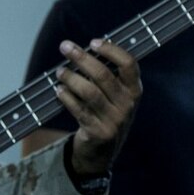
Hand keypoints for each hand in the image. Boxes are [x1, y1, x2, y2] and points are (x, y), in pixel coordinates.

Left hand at [56, 39, 140, 175]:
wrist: (103, 152)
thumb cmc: (105, 114)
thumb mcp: (115, 97)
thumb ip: (105, 76)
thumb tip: (81, 50)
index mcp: (134, 90)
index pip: (129, 64)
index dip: (111, 50)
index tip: (92, 42)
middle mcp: (127, 104)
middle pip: (103, 75)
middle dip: (81, 58)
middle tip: (65, 47)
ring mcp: (114, 120)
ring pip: (89, 92)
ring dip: (71, 78)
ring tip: (59, 71)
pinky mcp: (98, 132)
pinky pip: (79, 110)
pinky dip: (67, 98)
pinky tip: (58, 90)